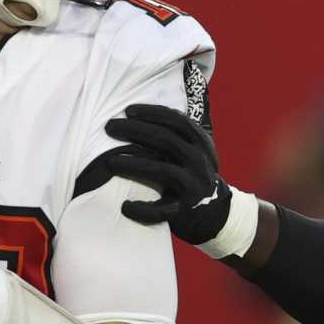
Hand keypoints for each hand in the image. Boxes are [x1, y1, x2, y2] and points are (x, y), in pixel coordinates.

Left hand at [102, 104, 235, 246]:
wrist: (214, 212)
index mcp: (201, 143)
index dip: (152, 113)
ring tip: (110, 162)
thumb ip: (174, 135)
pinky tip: (126, 206)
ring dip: (133, 165)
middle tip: (110, 127)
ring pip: (161, 170)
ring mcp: (194, 184)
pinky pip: (161, 210)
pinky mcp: (185, 208)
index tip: (128, 111)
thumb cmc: (191, 174)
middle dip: (135, 130)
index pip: (176, 120)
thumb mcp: (192, 150)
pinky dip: (143, 209)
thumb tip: (135, 116)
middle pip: (165, 139)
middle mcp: (199, 161)